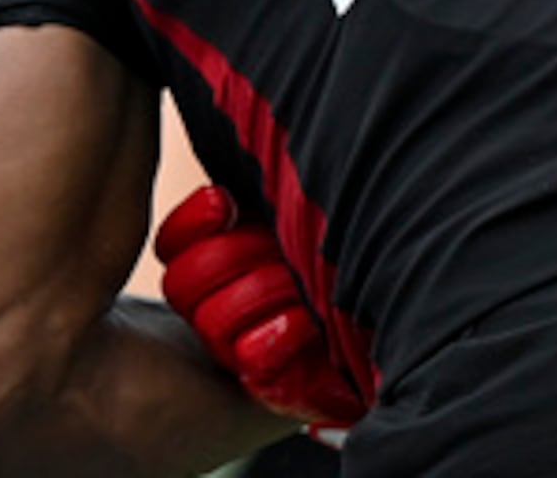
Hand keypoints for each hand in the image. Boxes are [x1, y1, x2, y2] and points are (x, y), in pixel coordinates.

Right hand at [153, 184, 367, 431]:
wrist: (386, 336)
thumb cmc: (340, 271)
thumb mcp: (293, 227)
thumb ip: (261, 203)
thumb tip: (230, 168)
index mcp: (215, 269)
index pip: (170, 248)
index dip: (188, 224)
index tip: (223, 200)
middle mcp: (215, 312)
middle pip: (183, 284)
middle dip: (231, 254)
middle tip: (274, 245)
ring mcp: (238, 354)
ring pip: (211, 320)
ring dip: (260, 291)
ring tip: (298, 282)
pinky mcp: (270, 388)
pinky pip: (251, 359)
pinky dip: (277, 335)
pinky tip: (305, 321)